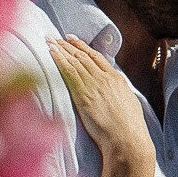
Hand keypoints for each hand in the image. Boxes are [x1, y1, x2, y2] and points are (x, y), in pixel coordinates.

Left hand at [51, 36, 149, 171]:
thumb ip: (118, 93)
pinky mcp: (83, 95)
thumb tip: (113, 91)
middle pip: (83, 56)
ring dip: (60, 49)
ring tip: (48, 41)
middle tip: (54, 36)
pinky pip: (69, 72)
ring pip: (74, 61)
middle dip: (67, 45)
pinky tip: (51, 53)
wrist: (127, 139)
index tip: (72, 39)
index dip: (82, 47)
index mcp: (117, 79)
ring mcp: (94, 85)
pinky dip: (59, 60)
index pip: (96, 57)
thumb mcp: (128, 104)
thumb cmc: (129, 129)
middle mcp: (105, 78)